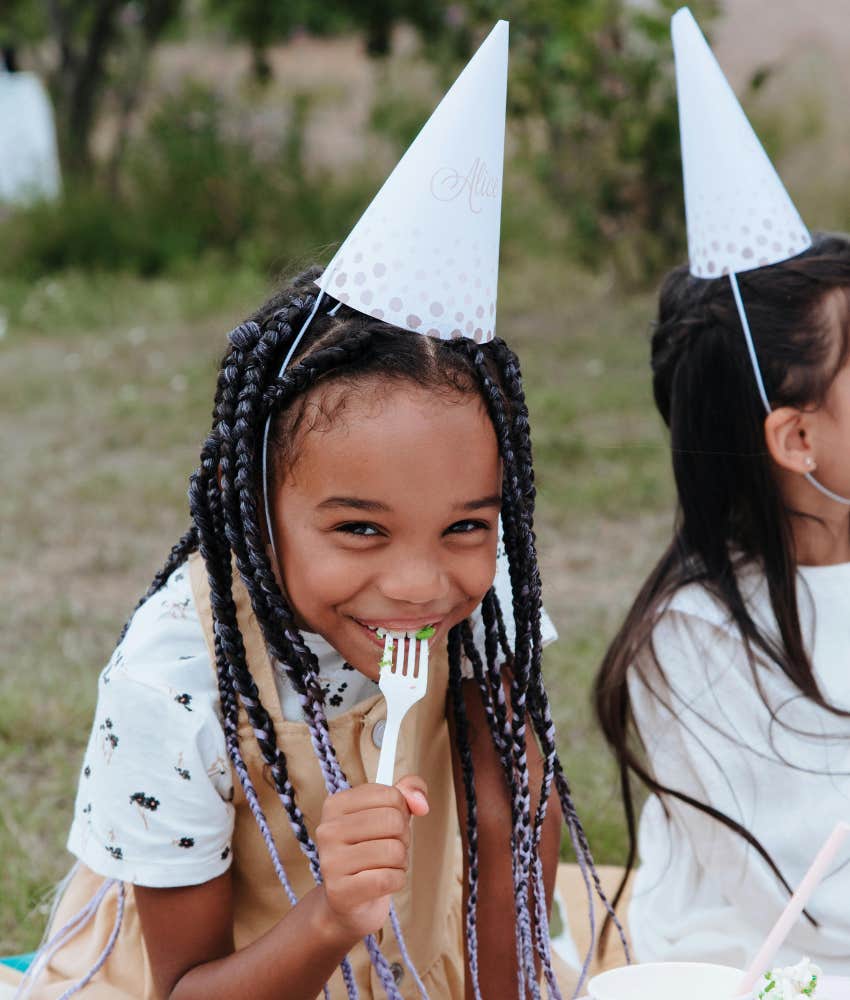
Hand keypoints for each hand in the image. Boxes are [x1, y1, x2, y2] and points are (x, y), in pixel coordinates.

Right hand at [315, 775, 428, 940]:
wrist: (348, 903)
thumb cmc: (371, 850)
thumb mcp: (390, 813)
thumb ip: (408, 792)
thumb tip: (421, 802)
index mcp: (335, 804)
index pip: (390, 794)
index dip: (402, 810)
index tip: (390, 824)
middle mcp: (327, 830)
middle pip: (393, 820)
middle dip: (403, 837)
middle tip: (390, 848)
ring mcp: (331, 861)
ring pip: (394, 851)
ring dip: (401, 861)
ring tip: (386, 866)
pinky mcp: (340, 891)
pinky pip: (390, 878)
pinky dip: (397, 881)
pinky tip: (383, 883)